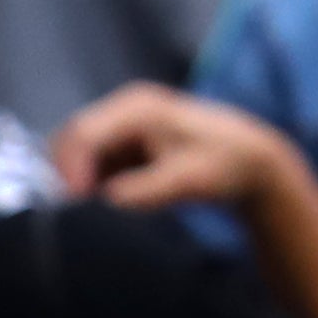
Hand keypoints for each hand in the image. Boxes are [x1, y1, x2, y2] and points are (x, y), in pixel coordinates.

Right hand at [53, 85, 298, 216]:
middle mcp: (126, 108)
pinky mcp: (128, 142)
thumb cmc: (222, 166)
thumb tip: (107, 198)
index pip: (85, 134)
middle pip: (74, 137)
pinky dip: (91, 180)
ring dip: (77, 177)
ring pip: (80, 149)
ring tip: (85, 209)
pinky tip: (99, 201)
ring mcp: (125, 123)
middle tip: (70, 210)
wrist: (251, 160)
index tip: (72, 203)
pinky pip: (95, 160)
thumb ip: (143, 191)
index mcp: (137, 108)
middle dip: (66, 172)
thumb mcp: (185, 183)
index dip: (70, 168)